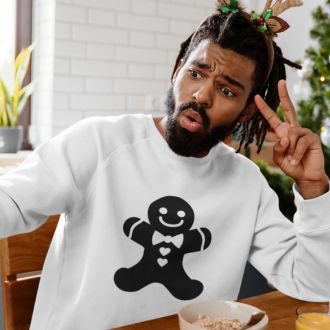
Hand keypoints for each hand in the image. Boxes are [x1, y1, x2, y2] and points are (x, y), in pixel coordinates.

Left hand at [254, 80, 328, 198]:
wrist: (305, 176)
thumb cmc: (291, 166)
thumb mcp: (279, 158)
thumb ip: (278, 149)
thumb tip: (284, 137)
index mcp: (283, 132)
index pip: (272, 118)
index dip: (264, 108)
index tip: (256, 97)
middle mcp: (293, 129)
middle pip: (289, 109)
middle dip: (284, 95)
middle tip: (281, 82)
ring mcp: (304, 132)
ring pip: (291, 135)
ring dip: (289, 150)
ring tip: (292, 159)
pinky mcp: (312, 138)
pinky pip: (299, 143)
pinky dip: (296, 154)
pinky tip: (297, 159)